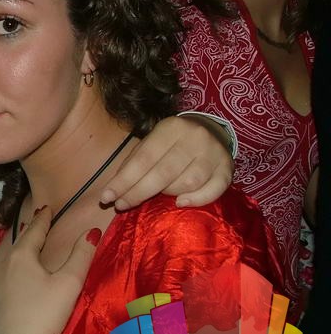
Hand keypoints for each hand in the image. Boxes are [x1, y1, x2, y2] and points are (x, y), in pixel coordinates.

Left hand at [0, 208, 96, 333]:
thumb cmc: (45, 314)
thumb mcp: (69, 283)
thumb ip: (81, 255)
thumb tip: (92, 231)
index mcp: (22, 257)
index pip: (35, 231)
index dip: (43, 219)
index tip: (47, 208)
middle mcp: (4, 267)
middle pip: (19, 243)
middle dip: (29, 230)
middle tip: (36, 219)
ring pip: (8, 260)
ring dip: (18, 249)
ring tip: (25, 243)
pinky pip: (1, 277)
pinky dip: (10, 268)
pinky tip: (12, 275)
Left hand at [100, 115, 233, 209]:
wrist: (211, 131)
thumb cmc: (172, 142)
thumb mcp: (152, 143)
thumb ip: (135, 163)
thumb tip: (114, 191)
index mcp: (170, 127)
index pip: (144, 158)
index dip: (124, 180)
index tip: (107, 197)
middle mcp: (194, 138)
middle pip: (163, 173)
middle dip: (138, 192)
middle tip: (120, 206)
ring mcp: (214, 153)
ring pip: (187, 183)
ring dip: (166, 194)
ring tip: (156, 195)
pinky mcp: (227, 169)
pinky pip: (213, 191)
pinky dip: (196, 200)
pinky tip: (180, 203)